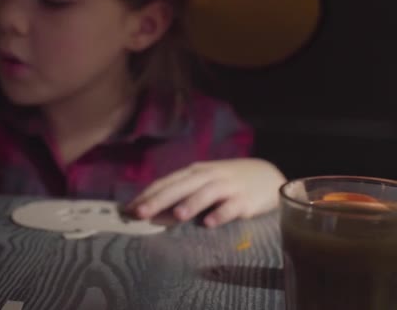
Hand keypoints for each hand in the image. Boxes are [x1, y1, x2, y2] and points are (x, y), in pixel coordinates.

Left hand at [125, 158, 285, 227]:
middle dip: (159, 199)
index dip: (147, 195)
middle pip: (180, 187)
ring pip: (206, 193)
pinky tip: (210, 223)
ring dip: (191, 203)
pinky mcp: (245, 200)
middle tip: (141, 213)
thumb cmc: (227, 182)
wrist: (267, 176)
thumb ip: (180, 193)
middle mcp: (208, 176)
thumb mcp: (203, 182)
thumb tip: (150, 210)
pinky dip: (221, 214)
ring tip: (176, 215)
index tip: (129, 209)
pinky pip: (232, 207)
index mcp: (194, 173)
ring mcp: (227, 186)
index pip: (166, 182)